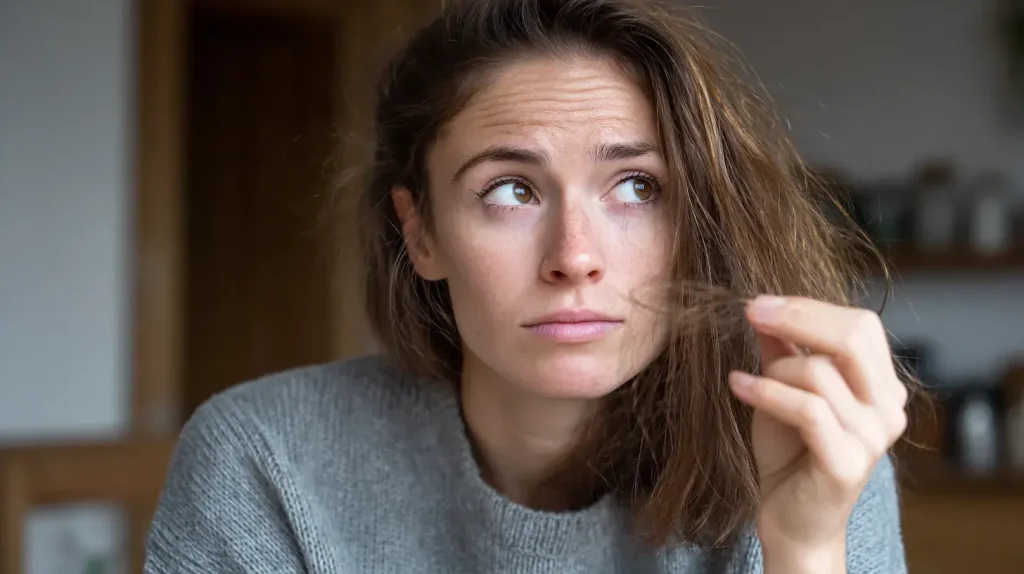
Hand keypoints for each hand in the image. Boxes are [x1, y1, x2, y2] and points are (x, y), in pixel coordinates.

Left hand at [728, 295, 907, 570]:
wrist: (791, 520)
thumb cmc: (790, 452)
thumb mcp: (783, 388)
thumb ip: (781, 348)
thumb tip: (762, 305)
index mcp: (882, 385)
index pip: (861, 324)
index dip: (810, 307)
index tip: (760, 302)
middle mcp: (888, 408)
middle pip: (853, 337)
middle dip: (797, 317)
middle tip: (750, 310)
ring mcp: (873, 437)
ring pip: (821, 373)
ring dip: (774, 369)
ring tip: (746, 381)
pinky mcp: (847, 463)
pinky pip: (807, 409)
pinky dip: (766, 392)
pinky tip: (738, 386)